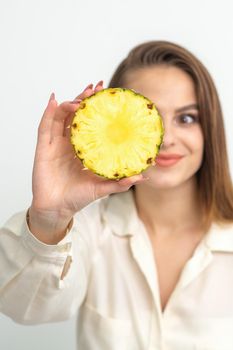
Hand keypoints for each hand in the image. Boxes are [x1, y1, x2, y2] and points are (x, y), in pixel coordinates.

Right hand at [29, 81, 146, 242]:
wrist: (57, 210)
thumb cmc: (78, 198)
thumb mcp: (102, 187)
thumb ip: (119, 182)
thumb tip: (142, 176)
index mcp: (83, 149)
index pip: (90, 123)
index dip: (97, 109)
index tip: (107, 95)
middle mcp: (69, 143)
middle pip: (75, 116)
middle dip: (84, 100)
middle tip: (94, 88)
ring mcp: (55, 144)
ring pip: (60, 117)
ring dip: (69, 104)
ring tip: (80, 98)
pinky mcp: (43, 149)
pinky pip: (44, 128)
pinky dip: (48, 113)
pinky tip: (54, 101)